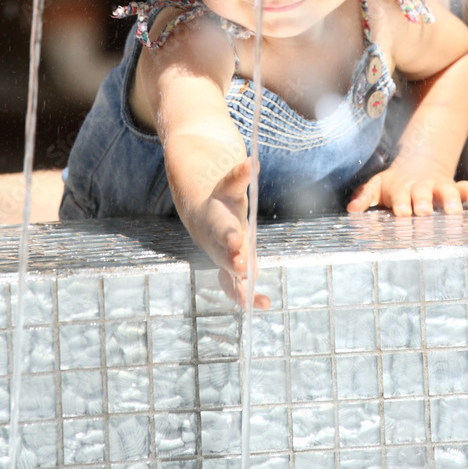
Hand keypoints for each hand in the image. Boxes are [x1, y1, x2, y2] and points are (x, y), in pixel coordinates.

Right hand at [190, 159, 269, 309]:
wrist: (203, 216)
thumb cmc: (222, 199)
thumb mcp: (229, 186)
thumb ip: (239, 176)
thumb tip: (251, 162)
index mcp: (217, 222)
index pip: (223, 228)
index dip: (229, 235)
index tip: (237, 241)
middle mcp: (218, 244)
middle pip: (225, 255)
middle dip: (234, 262)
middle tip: (244, 268)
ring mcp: (223, 259)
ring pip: (229, 278)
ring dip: (242, 290)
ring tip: (259, 302)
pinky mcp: (231, 271)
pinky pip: (237, 288)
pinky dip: (248, 297)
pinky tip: (264, 306)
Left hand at [346, 165, 467, 216]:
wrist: (419, 162)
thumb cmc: (395, 183)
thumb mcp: (377, 186)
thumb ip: (365, 196)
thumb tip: (351, 209)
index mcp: (402, 188)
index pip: (400, 195)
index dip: (401, 202)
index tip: (401, 212)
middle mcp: (422, 187)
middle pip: (424, 192)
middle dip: (424, 201)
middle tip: (424, 212)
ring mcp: (440, 187)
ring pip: (448, 190)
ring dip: (451, 199)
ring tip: (454, 211)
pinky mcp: (456, 189)